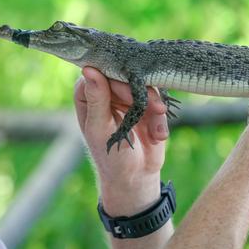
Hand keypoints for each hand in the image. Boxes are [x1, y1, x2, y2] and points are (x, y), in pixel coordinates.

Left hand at [74, 67, 168, 214]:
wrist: (134, 178)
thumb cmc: (109, 156)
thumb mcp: (101, 129)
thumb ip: (97, 100)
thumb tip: (89, 70)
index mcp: (87, 94)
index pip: (100, 72)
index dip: (117, 78)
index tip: (130, 93)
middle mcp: (106, 91)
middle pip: (125, 75)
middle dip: (141, 92)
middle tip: (155, 108)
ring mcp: (127, 96)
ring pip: (145, 86)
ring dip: (155, 106)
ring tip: (158, 126)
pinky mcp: (146, 104)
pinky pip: (158, 101)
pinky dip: (160, 119)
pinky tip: (159, 137)